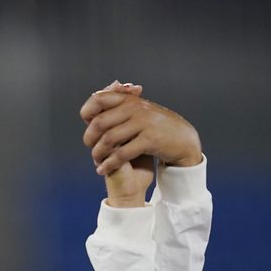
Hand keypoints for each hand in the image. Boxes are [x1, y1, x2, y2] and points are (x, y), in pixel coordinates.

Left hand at [80, 86, 201, 174]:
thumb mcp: (139, 112)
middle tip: (91, 148)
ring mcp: (143, 123)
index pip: (98, 100)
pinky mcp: (149, 140)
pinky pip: (121, 153)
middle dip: (90, 139)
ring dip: (98, 153)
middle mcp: (135, 108)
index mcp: (129, 100)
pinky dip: (109, 164)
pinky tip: (103, 170)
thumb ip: (118, 109)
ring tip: (96, 161)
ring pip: (108, 139)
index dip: (87, 114)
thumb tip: (92, 105)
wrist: (183, 139)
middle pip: (99, 122)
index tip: (88, 127)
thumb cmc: (156, 127)